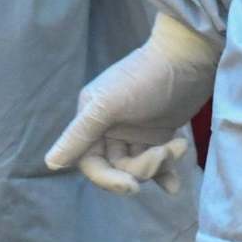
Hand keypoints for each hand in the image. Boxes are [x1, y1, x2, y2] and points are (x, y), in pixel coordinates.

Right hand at [45, 13, 218, 196]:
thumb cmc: (147, 76)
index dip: (108, 179)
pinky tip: (174, 186)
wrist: (190, 56)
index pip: (91, 162)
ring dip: (158, 164)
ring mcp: (135, 130)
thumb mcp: (110, 104)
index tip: (131, 186)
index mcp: (92, 118)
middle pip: (117, 167)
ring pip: (138, 166)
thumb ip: (80, 133)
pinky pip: (156, 162)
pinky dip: (165, 173)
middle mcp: (110, 126)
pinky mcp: (158, 132)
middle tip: (161, 155)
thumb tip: (50, 163)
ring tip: (178, 146)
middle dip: (140, 168)